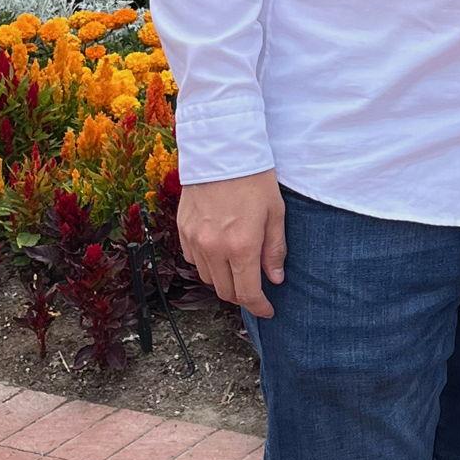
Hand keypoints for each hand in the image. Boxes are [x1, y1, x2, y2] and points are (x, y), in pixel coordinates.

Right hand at [177, 170, 287, 317]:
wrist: (222, 149)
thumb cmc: (254, 177)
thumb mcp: (276, 212)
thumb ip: (274, 249)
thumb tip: (275, 278)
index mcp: (242, 246)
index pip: (248, 293)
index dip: (259, 307)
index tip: (268, 310)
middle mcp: (215, 249)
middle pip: (226, 292)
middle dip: (242, 295)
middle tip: (255, 287)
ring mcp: (195, 241)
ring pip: (208, 279)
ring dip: (224, 280)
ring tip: (237, 266)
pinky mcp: (183, 230)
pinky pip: (193, 260)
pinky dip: (207, 263)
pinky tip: (218, 250)